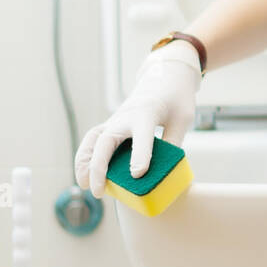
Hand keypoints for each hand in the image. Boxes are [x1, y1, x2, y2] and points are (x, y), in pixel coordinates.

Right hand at [75, 48, 201, 197]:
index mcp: (148, 113)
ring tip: (83, 183)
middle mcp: (127, 116)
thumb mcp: (183, 119)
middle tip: (97, 191)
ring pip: (93, 139)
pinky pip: (93, 139)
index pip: (142, 136)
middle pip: (106, 140)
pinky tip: (85, 173)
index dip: (140, 155)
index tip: (137, 175)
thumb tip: (163, 171)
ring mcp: (116, 119)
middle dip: (98, 167)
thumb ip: (173, 142)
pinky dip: (86, 155)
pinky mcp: (112, 123)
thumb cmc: (177, 99)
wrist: (165, 75)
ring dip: (84, 161)